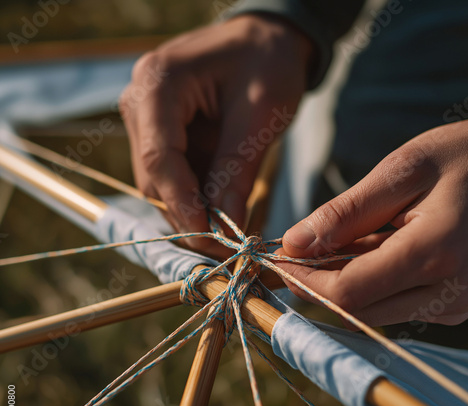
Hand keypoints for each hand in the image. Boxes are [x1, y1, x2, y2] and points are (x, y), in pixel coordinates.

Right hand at [120, 15, 311, 253]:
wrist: (266, 40)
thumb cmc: (267, 62)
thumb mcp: (260, 114)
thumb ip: (237, 168)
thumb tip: (224, 226)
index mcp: (158, 84)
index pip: (159, 158)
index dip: (182, 203)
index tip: (210, 237)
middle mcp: (140, 103)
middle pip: (154, 177)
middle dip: (189, 214)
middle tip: (227, 243)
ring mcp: (147, 121)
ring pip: (160, 184)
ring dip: (192, 211)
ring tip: (230, 229)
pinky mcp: (162, 135)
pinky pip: (173, 177)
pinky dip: (196, 198)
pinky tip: (223, 209)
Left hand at [278, 117, 467, 326]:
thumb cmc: (462, 159)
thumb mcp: (400, 172)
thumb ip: (344, 214)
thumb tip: (292, 245)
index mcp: (436, 253)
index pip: (350, 293)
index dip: (306, 281)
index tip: (280, 258)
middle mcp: (447, 291)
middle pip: (356, 308)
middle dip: (317, 281)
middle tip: (298, 246)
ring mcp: (451, 304)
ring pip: (369, 309)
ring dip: (340, 279)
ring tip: (340, 237)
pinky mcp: (448, 305)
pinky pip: (389, 302)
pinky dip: (365, 279)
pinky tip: (365, 246)